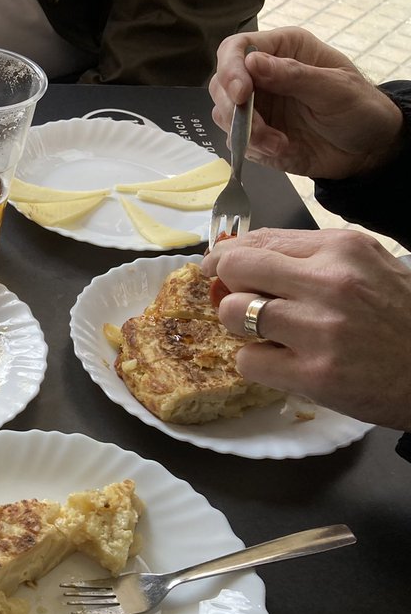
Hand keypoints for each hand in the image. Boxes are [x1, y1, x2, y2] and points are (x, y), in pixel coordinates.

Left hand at [202, 227, 410, 430]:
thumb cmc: (400, 320)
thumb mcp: (368, 268)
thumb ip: (310, 258)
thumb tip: (242, 255)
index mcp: (342, 249)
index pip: (259, 240)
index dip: (229, 256)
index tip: (220, 267)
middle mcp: (330, 282)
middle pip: (235, 268)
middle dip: (225, 285)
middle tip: (236, 300)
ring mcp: (320, 329)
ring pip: (233, 313)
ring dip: (241, 326)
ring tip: (270, 335)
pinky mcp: (313, 374)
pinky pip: (247, 361)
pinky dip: (258, 364)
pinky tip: (286, 364)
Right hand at [209, 27, 403, 179]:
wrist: (368, 149)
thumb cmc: (360, 108)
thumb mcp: (335, 89)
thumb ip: (294, 75)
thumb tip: (252, 62)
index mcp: (282, 49)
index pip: (236, 49)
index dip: (231, 69)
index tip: (241, 95)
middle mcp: (262, 75)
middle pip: (221, 83)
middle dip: (233, 109)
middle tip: (259, 130)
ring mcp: (256, 106)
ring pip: (223, 114)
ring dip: (246, 133)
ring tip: (279, 144)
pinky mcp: (254, 133)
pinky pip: (235, 140)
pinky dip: (252, 148)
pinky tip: (281, 149)